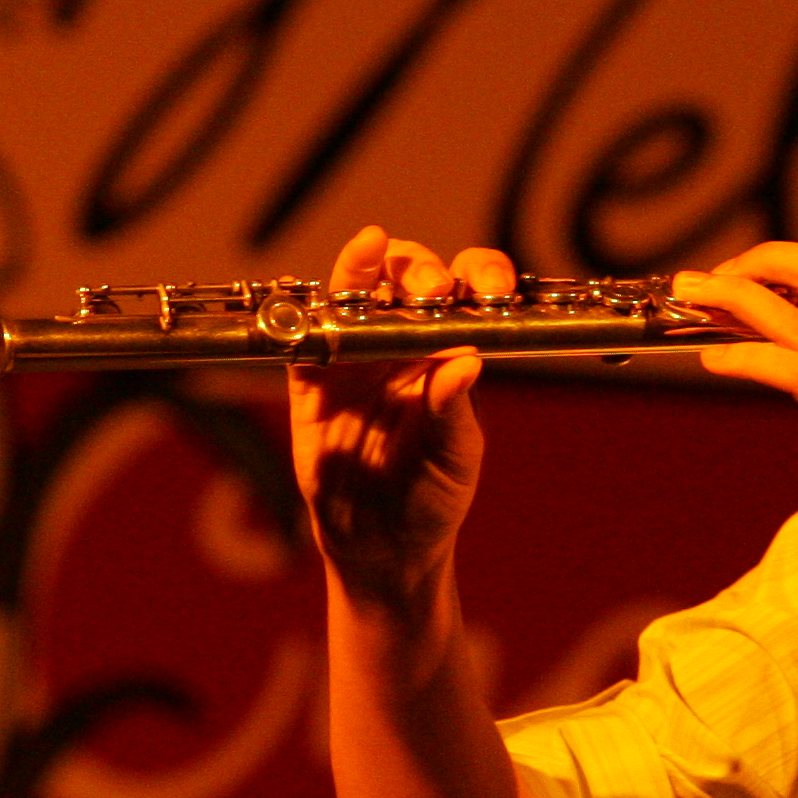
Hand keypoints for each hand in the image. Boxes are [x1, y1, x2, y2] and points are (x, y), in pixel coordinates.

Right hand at [287, 227, 519, 609]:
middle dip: (420, 270)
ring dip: (362, 268)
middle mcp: (402, 342)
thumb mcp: (453, 458)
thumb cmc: (431, 498)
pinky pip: (305, 335)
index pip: (466, 293)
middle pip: (409, 276)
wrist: (380, 548)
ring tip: (371, 249)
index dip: (479, 274)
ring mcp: (355, 355)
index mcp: (448, 351)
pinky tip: (317, 301)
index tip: (491, 289)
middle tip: (431, 290)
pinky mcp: (312, 379)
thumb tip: (465, 363)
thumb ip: (453, 412)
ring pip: (356, 289)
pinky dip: (306, 314)